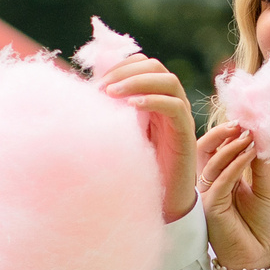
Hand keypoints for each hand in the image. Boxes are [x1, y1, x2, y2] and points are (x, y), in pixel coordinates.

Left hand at [98, 54, 198, 221]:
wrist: (162, 204)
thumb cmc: (136, 172)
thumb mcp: (118, 137)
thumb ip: (110, 116)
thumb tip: (84, 95)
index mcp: (152, 99)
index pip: (142, 64)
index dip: (119, 66)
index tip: (95, 83)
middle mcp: (169, 103)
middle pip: (154, 67)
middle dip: (125, 71)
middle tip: (101, 88)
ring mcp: (179, 118)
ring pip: (168, 81)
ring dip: (137, 81)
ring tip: (112, 94)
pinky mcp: (185, 134)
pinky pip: (175, 106)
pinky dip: (153, 99)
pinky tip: (130, 106)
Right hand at [196, 120, 269, 269]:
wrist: (260, 256)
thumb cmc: (262, 226)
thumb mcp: (265, 188)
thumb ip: (259, 164)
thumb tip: (259, 135)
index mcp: (221, 179)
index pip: (217, 149)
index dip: (228, 133)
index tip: (247, 119)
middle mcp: (210, 185)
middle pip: (205, 151)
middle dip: (222, 134)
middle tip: (242, 122)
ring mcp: (207, 196)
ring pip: (212, 163)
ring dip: (232, 147)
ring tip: (250, 136)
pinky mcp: (210, 207)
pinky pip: (220, 181)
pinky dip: (235, 165)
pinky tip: (250, 153)